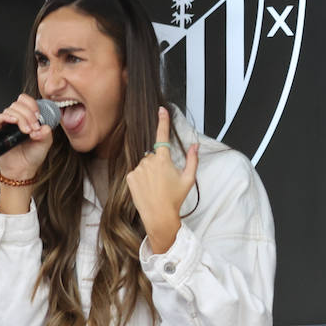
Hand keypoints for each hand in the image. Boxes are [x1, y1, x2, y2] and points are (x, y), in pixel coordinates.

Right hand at [0, 93, 54, 179]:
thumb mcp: (46, 142)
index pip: (27, 101)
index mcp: (28, 118)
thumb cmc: (33, 155)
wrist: (23, 169)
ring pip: (10, 109)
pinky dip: (6, 117)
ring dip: (21, 118)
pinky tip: (14, 122)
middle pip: (19, 104)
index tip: (38, 115)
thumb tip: (43, 126)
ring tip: (27, 131)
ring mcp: (7, 124)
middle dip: (28, 114)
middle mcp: (17, 119)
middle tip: (34, 127)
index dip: (32, 105)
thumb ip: (46, 132)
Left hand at [125, 106, 197, 253]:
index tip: (161, 110)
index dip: (163, 121)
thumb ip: (193, 160)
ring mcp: (137, 169)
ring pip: (145, 164)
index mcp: (164, 160)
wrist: (159, 216)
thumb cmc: (175, 198)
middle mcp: (148, 162)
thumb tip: (195, 146)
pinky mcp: (130, 177)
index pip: (163, 136)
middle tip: (165, 180)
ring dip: (150, 171)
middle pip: (154, 155)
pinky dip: (141, 178)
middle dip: (160, 163)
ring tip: (156, 186)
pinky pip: (137, 172)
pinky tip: (147, 189)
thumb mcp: (188, 179)